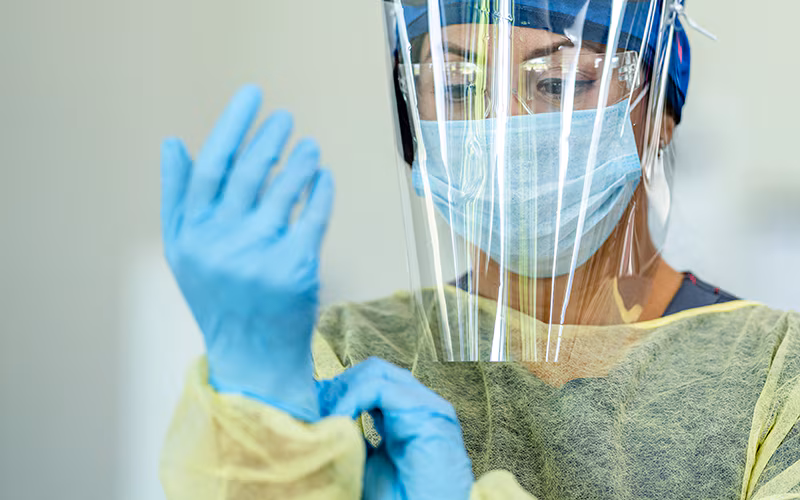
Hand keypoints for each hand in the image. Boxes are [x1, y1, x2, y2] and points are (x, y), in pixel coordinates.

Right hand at [160, 85, 333, 420]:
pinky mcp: (297, 270)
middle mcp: (221, 245)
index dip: (232, 126)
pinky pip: (313, 216)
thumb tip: (171, 142)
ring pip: (285, 191)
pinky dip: (320, 190)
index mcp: (190, 236)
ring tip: (309, 146)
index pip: (211, 166)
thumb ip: (178, 197)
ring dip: (300, 161)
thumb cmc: (219, 296)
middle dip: (269, 137)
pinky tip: (323, 176)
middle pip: (248, 173)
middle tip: (285, 117)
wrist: (252, 357)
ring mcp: (261, 258)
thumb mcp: (185, 252)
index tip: (252, 95)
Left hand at [321, 358, 473, 499]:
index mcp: (407, 417)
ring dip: (344, 390)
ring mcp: (427, 407)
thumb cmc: (403, 499)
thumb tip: (322, 420)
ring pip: (376, 373)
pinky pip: (380, 389)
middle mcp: (419, 406)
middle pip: (374, 371)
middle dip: (340, 385)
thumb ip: (353, 436)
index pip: (371, 381)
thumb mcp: (367, 462)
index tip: (312, 406)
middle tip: (315, 407)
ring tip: (325, 414)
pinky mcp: (427, 413)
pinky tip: (340, 417)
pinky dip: (353, 398)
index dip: (340, 388)